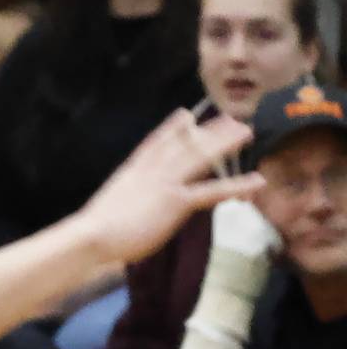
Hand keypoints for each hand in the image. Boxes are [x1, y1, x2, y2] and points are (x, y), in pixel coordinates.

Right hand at [79, 110, 259, 269]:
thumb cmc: (93, 229)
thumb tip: (127, 207)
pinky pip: (211, 191)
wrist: (92, 234)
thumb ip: (125, 201)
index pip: (156, 143)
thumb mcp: (109, 205)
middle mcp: (151, 171)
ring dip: (224, 143)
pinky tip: (256, 181)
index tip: (185, 115)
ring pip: (199, 157)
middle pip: (184, 144)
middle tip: (229, 118)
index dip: (172, 128)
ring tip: (246, 132)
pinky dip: (236, 185)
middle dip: (207, 130)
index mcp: (133, 171)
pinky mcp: (176, 202)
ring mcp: (165, 184)